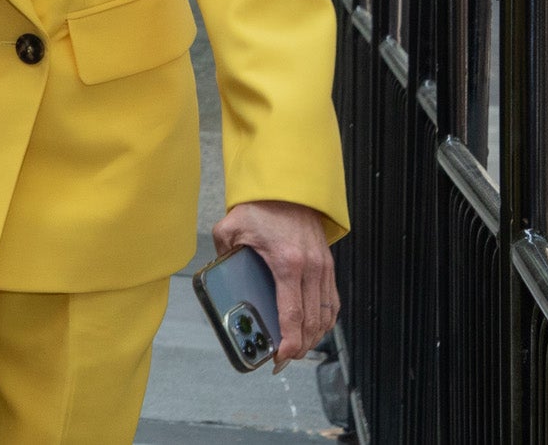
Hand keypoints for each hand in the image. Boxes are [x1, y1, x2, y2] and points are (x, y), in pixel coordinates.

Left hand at [212, 199, 337, 369]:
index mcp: (287, 263)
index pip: (292, 313)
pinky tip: (312, 328)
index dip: (290, 341)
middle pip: (312, 321)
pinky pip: (332, 302)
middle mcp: (311, 269)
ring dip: (314, 337)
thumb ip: (221, 251)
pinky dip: (324, 320)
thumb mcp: (231, 226)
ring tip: (297, 348)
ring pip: (325, 315)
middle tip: (284, 359)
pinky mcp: (328, 266)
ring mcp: (323, 268)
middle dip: (300, 346)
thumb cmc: (261, 207)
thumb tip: (215, 273)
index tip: (282, 356)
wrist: (289, 187)